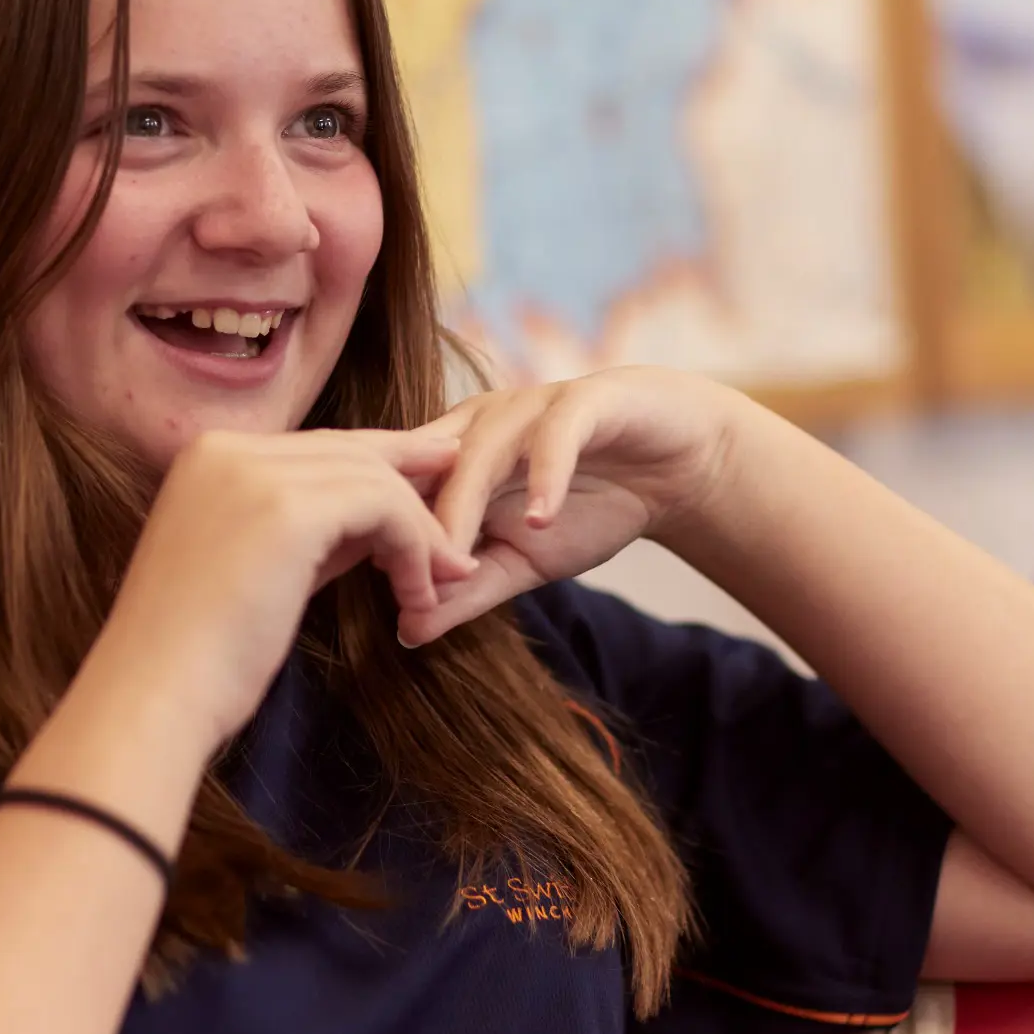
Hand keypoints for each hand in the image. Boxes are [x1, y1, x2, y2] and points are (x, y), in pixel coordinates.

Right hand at [92, 428, 477, 751]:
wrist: (154, 695)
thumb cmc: (196, 655)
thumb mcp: (257, 571)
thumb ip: (310, 534)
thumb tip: (378, 524)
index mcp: (207, 459)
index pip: (315, 448)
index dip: (379, 467)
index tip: (429, 487)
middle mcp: (226, 450)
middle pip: (348, 451)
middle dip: (412, 482)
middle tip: (460, 509)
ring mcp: (253, 473)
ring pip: (374, 478)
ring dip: (419, 533)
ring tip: (441, 582)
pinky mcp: (287, 508)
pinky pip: (383, 507)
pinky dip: (414, 548)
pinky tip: (418, 593)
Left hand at [396, 367, 741, 646]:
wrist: (672, 465)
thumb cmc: (588, 506)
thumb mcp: (523, 561)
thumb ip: (468, 592)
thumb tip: (407, 632)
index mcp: (452, 450)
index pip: (398, 482)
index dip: (377, 525)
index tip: (360, 581)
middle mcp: (481, 419)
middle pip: (429, 466)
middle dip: (412, 522)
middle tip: (401, 582)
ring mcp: (531, 404)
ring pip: (482, 448)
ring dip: (467, 503)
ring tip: (458, 560)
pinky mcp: (585, 401)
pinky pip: (556, 435)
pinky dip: (545, 476)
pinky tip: (540, 520)